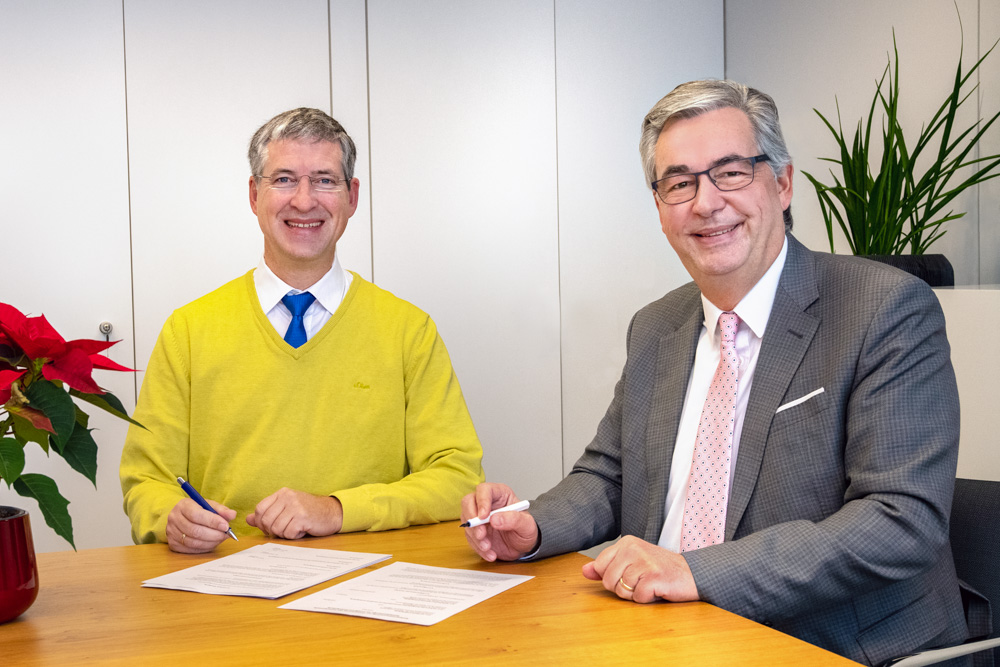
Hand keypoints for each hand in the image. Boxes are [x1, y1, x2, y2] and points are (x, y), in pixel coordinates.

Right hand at [166, 497, 236, 553]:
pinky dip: (205, 548)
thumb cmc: (198, 510)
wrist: (181, 516)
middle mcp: (174, 519)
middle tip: (227, 534)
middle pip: (195, 530)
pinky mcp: (173, 544)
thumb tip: (232, 515)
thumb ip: (221, 509)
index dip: (213, 521)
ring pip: (193, 542)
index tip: (226, 526)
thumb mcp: (209, 505)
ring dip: (211, 542)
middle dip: (214, 534)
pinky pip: (191, 549)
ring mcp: (172, 532)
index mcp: (183, 506)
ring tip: (221, 538)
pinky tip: (212, 543)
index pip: (196, 515)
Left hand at [246, 488, 342, 538]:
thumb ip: (268, 513)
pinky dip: (293, 536)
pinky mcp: (303, 517)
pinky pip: (288, 533)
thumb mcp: (287, 508)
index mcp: (282, 493)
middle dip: (272, 530)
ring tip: (294, 529)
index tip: (269, 527)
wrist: (332, 512)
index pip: (259, 509)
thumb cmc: (309, 512)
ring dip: (284, 534)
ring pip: (276, 528)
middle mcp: (288, 497)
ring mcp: (296, 506)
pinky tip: (301, 530)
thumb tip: (248, 519)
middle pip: (266, 520)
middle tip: (284, 530)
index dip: (261, 522)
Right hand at [461, 483, 537, 561]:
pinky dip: (477, 547)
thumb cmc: (526, 530)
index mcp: (500, 494)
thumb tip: (495, 520)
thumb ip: (514, 520)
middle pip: (468, 502)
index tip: (484, 517)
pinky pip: (469, 537)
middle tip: (481, 535)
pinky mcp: (475, 531)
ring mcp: (478, 516)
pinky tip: (490, 553)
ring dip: (475, 537)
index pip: (484, 490)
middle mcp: (486, 502)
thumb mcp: (527, 525)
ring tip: (489, 548)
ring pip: (467, 521)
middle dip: (472, 520)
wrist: (523, 546)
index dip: (482, 502)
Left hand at [581, 535, 698, 602]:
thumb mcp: (632, 563)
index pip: (600, 566)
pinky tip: (657, 589)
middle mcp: (634, 549)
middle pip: (608, 581)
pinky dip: (647, 599)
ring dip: (636, 594)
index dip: (612, 578)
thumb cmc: (660, 570)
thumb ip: (607, 566)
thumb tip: (584, 571)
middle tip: (641, 581)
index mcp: (626, 543)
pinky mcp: (654, 578)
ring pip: (622, 591)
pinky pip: (637, 597)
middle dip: (623, 588)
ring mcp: (644, 562)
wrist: (692, 574)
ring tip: (650, 584)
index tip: (630, 574)